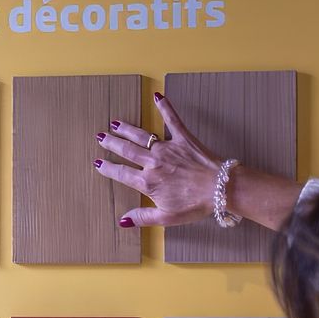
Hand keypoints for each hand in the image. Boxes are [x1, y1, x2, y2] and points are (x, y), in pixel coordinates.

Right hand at [93, 93, 220, 227]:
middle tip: (100, 137)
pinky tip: (158, 96)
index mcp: (148, 182)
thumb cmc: (195, 204)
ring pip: (142, 136)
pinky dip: (165, 107)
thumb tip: (122, 221)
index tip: (98, 163)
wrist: (220, 188)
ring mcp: (168, 148)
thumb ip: (142, 217)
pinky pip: (172, 120)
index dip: (108, 168)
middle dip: (112, 143)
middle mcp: (153, 163)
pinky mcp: (183, 139)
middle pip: (127, 150)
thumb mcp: (167, 217)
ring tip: (115, 123)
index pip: (121, 174)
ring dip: (127, 129)